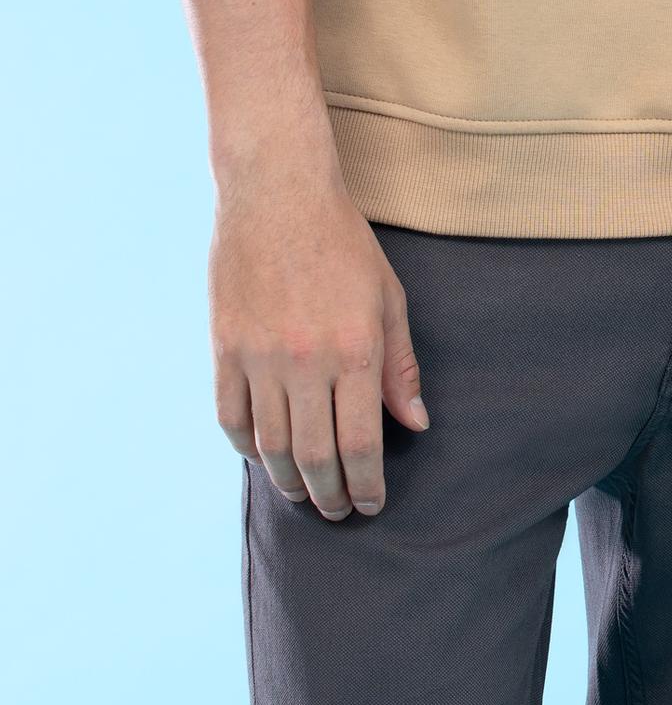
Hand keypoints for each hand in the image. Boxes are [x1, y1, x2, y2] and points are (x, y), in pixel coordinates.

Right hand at [210, 164, 428, 517]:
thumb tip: (414, 424)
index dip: (367, 485)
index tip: (371, 505)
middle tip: (339, 511)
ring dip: (289, 482)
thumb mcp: (388, 297)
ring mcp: (260, 358)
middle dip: (331, 495)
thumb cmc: (342, 243)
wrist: (277, 193)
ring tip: (304, 493)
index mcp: (356, 349)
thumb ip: (400, 364)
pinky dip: (248, 448)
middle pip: (314, 458)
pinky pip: (232, 419)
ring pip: (271, 448)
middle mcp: (307, 362)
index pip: (361, 443)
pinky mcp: (225, 349)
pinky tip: (264, 456)